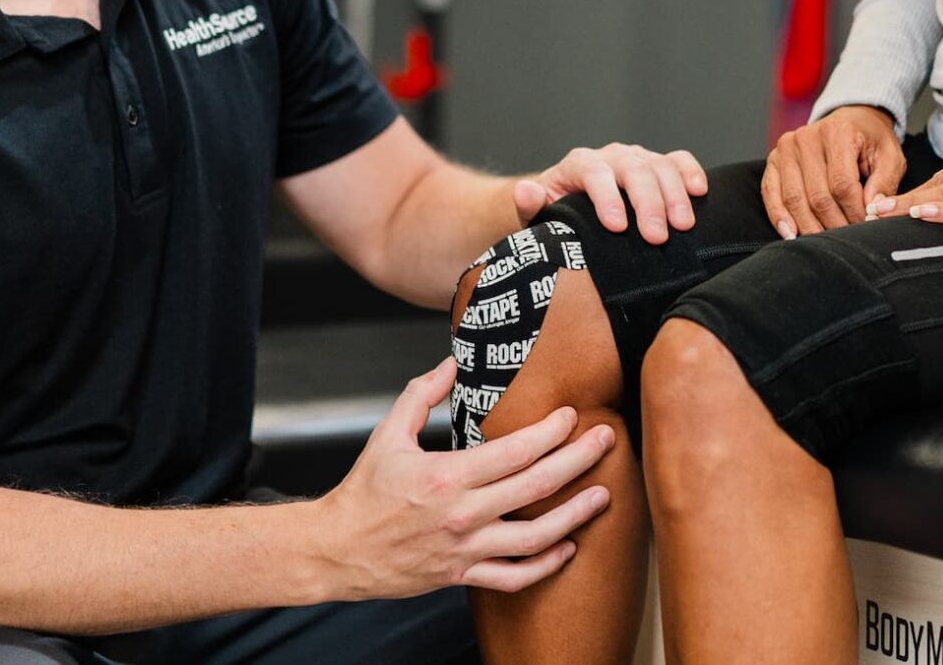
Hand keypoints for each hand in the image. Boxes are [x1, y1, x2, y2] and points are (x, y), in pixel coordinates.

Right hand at [312, 358, 614, 598]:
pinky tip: (566, 548)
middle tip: (606, 441)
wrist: (337, 550)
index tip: (572, 416)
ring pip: (534, 537)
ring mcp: (465, 549)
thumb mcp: (387, 434)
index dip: (551, 431)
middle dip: (579, 460)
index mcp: (446, 476)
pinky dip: (545, 566)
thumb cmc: (362, 492)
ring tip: (602, 495)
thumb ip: (420, 395)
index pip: (515, 450)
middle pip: (536, 486)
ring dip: (574, 515)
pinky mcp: (461, 575)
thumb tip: (450, 365)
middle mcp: (462, 514)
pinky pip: (512, 577)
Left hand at [515, 143, 708, 243]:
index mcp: (579, 165)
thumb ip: (530, 204)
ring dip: (674, 195)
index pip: (595, 174)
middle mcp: (610, 156)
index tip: (618, 228)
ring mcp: (637, 159)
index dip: (608, 199)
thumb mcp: (537, 213)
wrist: (568, 204)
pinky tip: (700, 191)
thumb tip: (525, 191)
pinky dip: (691, 172)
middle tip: (657, 238)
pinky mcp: (657, 166)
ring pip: (659, 165)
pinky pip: (678, 161)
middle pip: (633, 170)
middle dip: (648, 203)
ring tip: (683, 226)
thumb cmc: (555, 215)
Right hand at [762, 105, 903, 238]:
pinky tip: (790, 234)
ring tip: (825, 244)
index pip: (842, 184)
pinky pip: (771, 192)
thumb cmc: (870, 141)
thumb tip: (875, 211)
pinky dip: (779, 216)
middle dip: (834, 224)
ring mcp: (786, 148)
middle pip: (817, 195)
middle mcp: (806, 137)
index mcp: (838, 132)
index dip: (854, 212)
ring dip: (810, 227)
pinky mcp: (774, 159)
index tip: (865, 227)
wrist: (850, 121)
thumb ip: (884, 183)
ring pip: (794, 199)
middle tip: (848, 240)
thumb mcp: (889, 156)